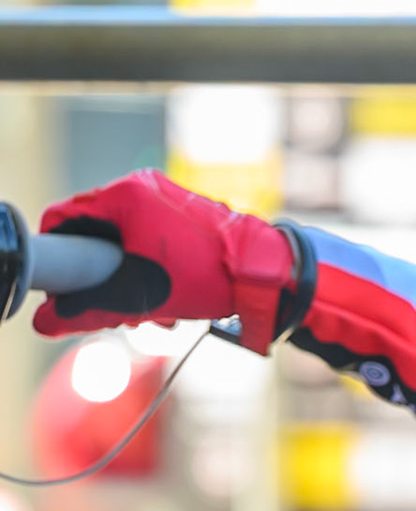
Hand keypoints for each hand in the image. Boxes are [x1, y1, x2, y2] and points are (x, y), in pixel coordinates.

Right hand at [32, 169, 295, 353]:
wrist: (272, 272)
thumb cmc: (208, 276)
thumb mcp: (143, 296)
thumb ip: (91, 308)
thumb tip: (48, 322)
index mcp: (125, 194)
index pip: (65, 219)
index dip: (61, 257)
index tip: (69, 291)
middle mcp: (144, 188)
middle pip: (98, 236)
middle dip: (105, 281)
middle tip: (121, 315)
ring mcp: (169, 200)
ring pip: (129, 246)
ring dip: (134, 286)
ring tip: (155, 318)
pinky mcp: (189, 217)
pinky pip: (155, 245)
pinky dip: (157, 275)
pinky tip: (173, 308)